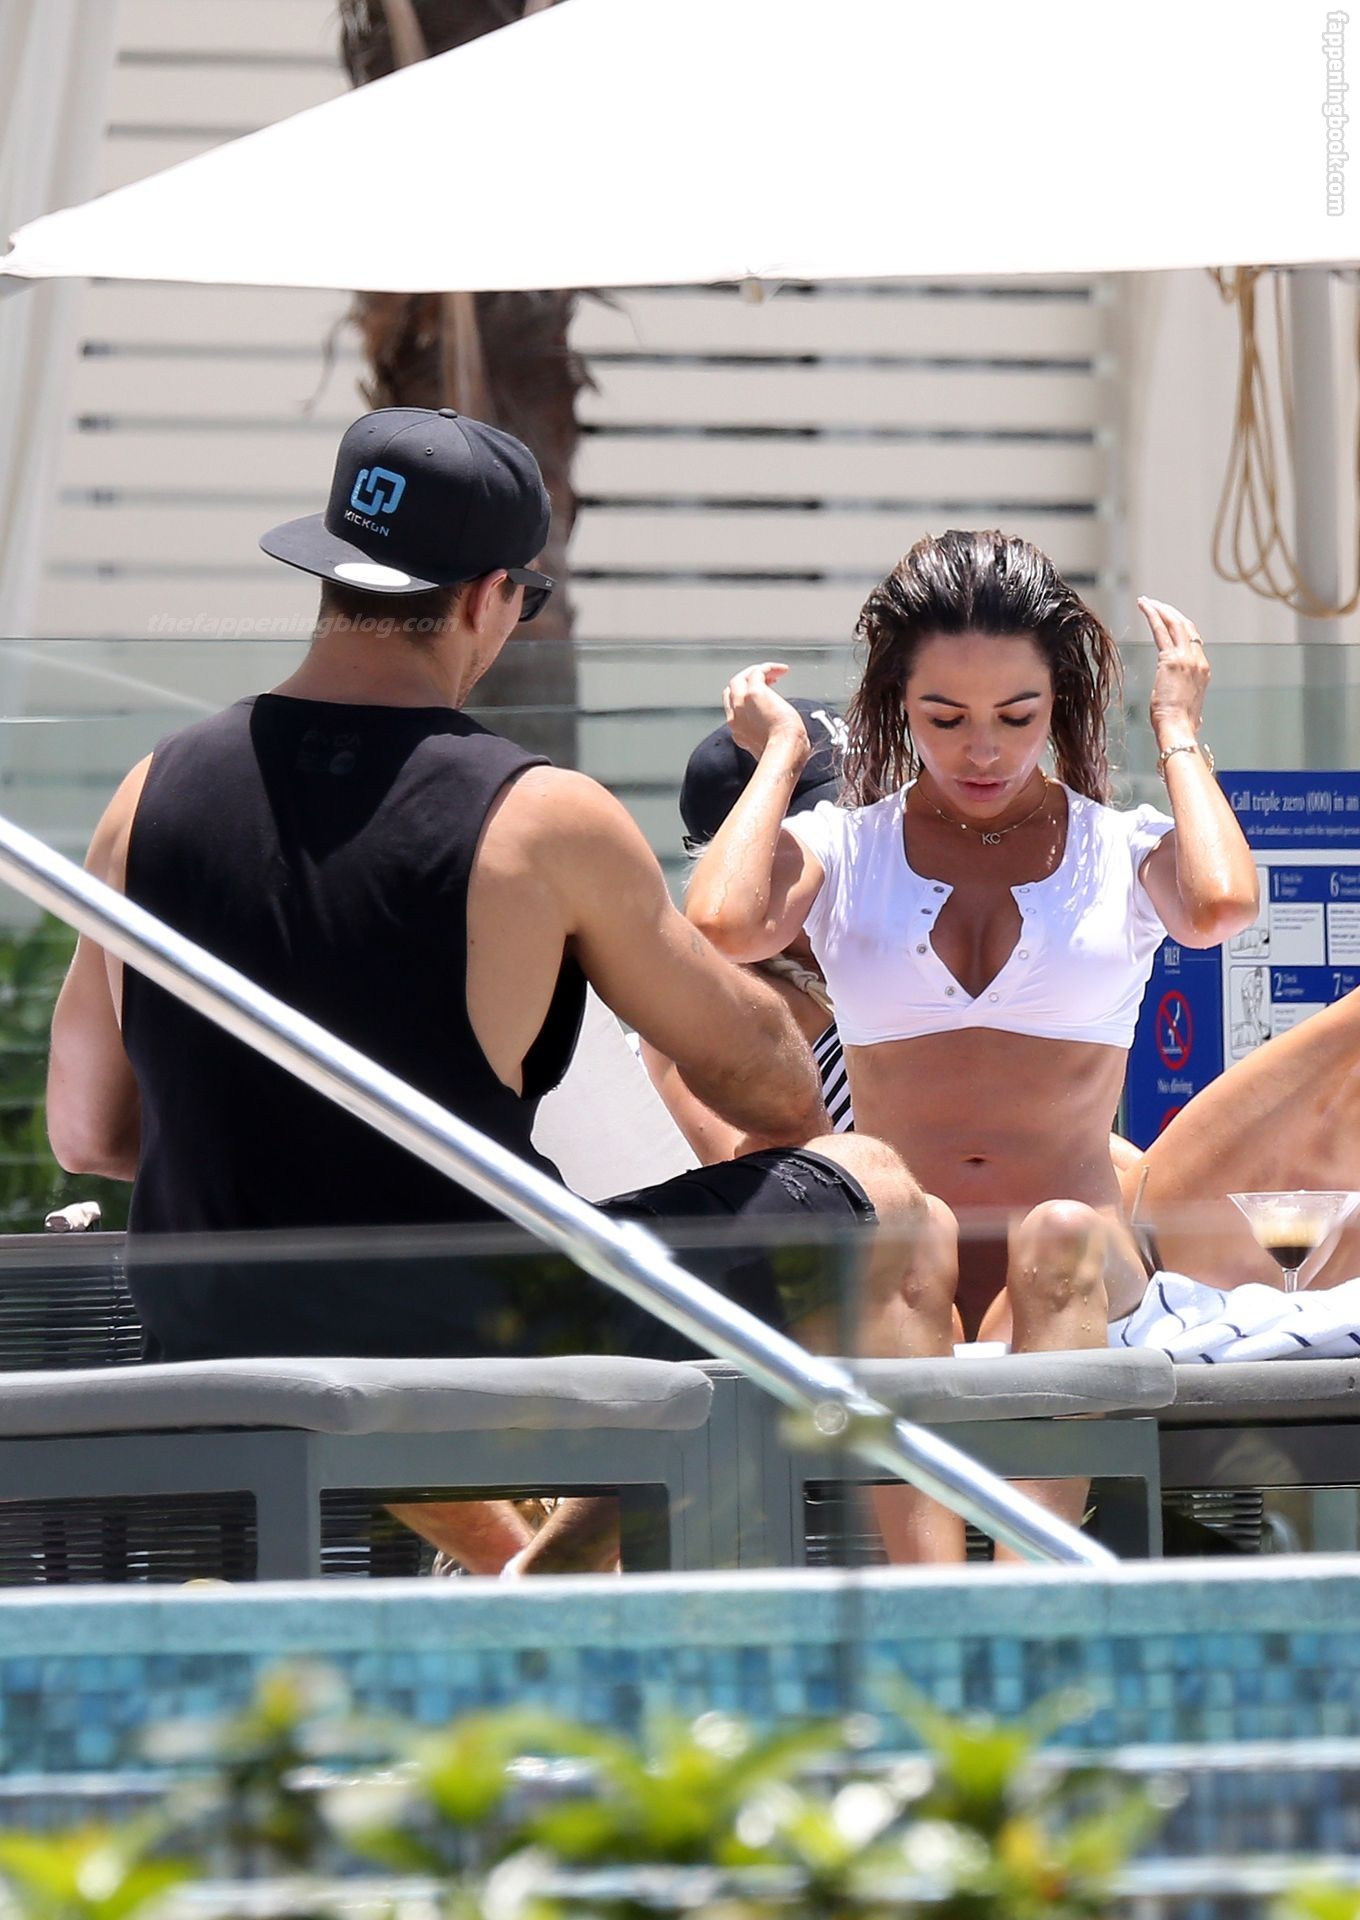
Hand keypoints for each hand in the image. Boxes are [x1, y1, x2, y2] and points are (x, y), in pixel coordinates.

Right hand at [722, 662, 810, 762]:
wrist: (785, 752)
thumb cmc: (786, 753)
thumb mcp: (770, 747)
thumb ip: (768, 737)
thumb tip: (781, 731)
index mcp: (738, 731)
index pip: (734, 707)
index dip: (746, 697)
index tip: (764, 696)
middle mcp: (735, 716)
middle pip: (732, 689)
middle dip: (748, 681)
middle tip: (768, 680)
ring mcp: (741, 704)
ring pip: (740, 678)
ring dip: (757, 672)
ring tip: (776, 672)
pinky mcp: (754, 693)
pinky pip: (757, 672)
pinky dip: (768, 667)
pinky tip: (782, 670)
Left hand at [1139, 596, 1208, 745]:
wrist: (1178, 728)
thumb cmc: (1179, 724)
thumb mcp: (1188, 707)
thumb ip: (1188, 699)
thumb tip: (1186, 705)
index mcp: (1203, 670)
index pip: (1193, 640)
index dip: (1180, 627)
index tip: (1168, 619)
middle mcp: (1198, 660)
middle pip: (1186, 626)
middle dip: (1170, 613)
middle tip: (1156, 604)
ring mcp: (1187, 658)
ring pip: (1175, 623)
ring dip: (1160, 609)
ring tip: (1147, 602)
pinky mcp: (1171, 660)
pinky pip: (1161, 630)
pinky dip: (1152, 615)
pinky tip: (1144, 606)